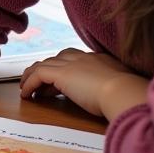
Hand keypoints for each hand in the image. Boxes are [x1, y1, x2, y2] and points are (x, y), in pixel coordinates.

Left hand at [19, 48, 138, 116]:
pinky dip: (29, 84)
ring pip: (43, 65)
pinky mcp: (60, 73)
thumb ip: (113, 86)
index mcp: (99, 59)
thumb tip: (109, 94)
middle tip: (39, 86)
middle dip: (46, 71)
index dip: (63, 70)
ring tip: (25, 88)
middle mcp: (83, 57)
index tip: (58, 85)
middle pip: (56, 60)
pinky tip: (26, 95)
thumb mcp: (121, 87)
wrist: (123, 92)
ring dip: (32, 76)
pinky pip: (37, 75)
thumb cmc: (127, 95)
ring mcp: (71, 63)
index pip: (75, 60)